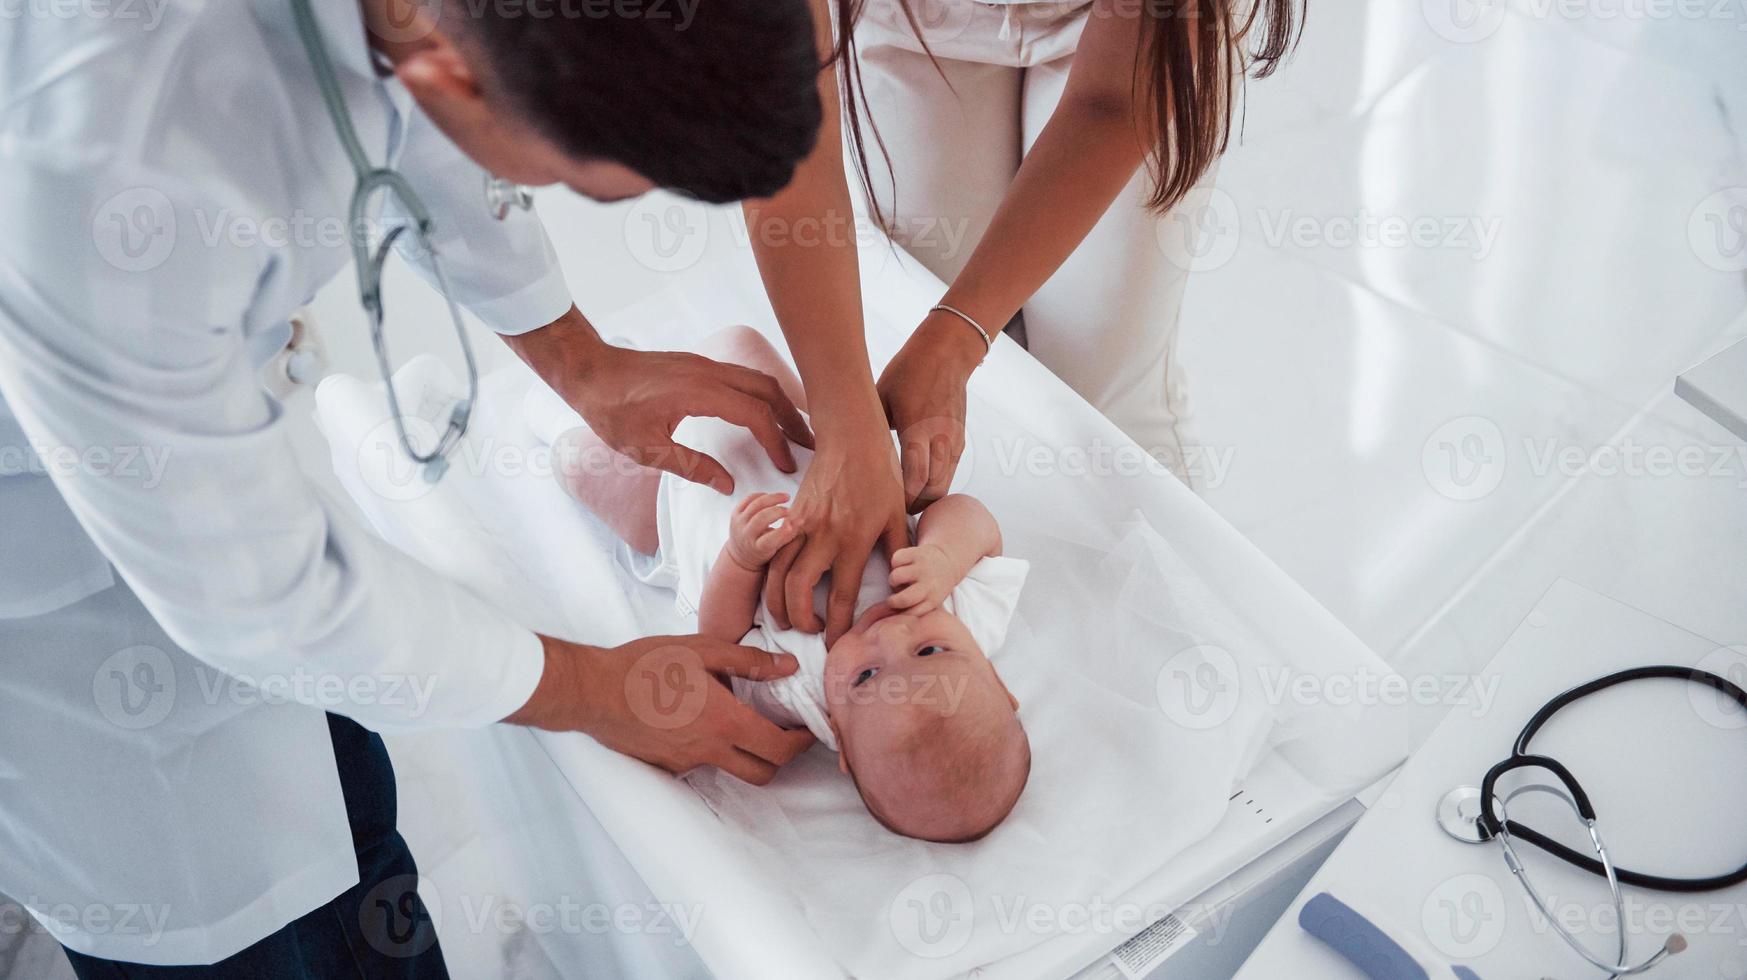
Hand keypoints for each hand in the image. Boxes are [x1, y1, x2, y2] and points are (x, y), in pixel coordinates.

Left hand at [505, 312, 813, 493]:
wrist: (588, 370)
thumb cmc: (611, 410)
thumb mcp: (647, 450)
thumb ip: (691, 466)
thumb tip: (727, 484)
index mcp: (700, 393)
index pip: (755, 415)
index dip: (776, 441)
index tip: (786, 464)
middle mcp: (709, 372)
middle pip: (768, 390)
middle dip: (793, 418)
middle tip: (809, 446)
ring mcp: (705, 365)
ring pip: (758, 379)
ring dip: (780, 404)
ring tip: (794, 431)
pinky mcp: (699, 365)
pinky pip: (743, 376)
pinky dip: (762, 395)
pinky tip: (764, 412)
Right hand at [506, 634, 816, 784]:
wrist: (592, 691)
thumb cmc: (644, 666)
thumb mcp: (702, 650)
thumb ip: (749, 661)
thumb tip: (787, 666)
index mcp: (724, 722)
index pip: (779, 750)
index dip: (801, 744)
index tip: (807, 729)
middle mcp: (709, 750)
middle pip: (763, 772)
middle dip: (781, 758)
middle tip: (785, 734)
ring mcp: (687, 762)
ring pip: (732, 769)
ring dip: (747, 754)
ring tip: (744, 723)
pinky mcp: (667, 766)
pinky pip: (701, 763)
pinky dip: (712, 748)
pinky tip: (701, 721)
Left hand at [726, 492, 799, 569]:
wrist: (741, 554)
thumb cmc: (764, 552)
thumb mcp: (777, 549)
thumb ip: (789, 535)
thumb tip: (801, 520)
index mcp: (757, 548)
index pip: (769, 540)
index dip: (781, 532)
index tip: (793, 524)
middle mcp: (745, 536)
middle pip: (761, 518)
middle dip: (778, 511)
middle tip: (790, 510)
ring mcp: (738, 523)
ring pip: (755, 505)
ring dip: (772, 498)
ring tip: (786, 497)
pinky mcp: (735, 513)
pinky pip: (749, 498)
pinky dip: (762, 495)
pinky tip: (772, 497)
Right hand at [762, 415, 907, 644]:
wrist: (852, 438)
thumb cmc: (881, 476)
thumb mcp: (897, 515)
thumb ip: (898, 550)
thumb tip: (902, 582)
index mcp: (856, 541)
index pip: (844, 596)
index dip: (839, 626)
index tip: (837, 645)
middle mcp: (825, 536)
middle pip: (800, 590)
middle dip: (800, 619)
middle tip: (809, 630)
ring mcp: (803, 524)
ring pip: (777, 573)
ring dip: (777, 602)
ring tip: (786, 619)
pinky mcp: (790, 513)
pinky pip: (772, 551)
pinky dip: (770, 574)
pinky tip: (775, 588)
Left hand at [876, 311, 984, 511]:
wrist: (947, 353)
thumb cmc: (910, 371)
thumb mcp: (882, 397)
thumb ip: (872, 428)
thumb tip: (847, 451)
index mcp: (918, 429)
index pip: (914, 478)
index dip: (901, 499)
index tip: (884, 507)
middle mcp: (940, 439)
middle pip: (933, 490)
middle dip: (914, 506)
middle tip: (893, 514)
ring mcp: (953, 441)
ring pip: (945, 485)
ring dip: (926, 498)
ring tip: (904, 503)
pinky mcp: (959, 440)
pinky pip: (949, 472)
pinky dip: (935, 484)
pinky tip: (918, 485)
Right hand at [887, 544, 956, 614]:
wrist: (946, 563)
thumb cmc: (932, 588)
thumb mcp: (930, 602)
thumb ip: (915, 609)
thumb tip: (889, 617)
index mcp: (933, 600)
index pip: (911, 614)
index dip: (900, 613)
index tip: (898, 611)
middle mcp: (930, 584)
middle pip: (903, 599)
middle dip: (892, 601)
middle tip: (892, 599)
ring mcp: (924, 567)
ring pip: (895, 576)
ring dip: (893, 579)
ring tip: (899, 580)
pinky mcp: (917, 553)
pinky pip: (895, 559)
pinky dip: (895, 562)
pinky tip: (902, 565)